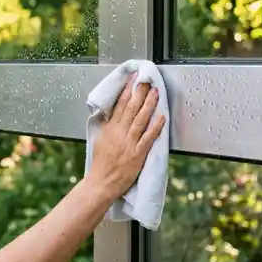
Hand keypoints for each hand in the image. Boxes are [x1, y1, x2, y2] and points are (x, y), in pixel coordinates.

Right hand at [90, 74, 165, 197]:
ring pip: (140, 119)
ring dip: (148, 104)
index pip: (119, 104)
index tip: (132, 79)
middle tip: (146, 80)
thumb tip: (111, 112)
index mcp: (109, 129)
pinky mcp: (138, 154)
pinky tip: (161, 117)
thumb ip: (107, 125)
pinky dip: (155, 126)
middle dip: (139, 92)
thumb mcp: (99, 139)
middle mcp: (119, 133)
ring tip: (155, 92)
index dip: (127, 90)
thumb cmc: (101, 164)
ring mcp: (129, 143)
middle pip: (130, 108)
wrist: (102, 183)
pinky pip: (148, 137)